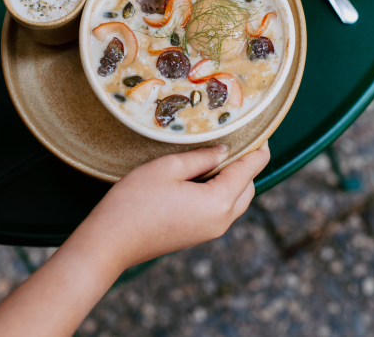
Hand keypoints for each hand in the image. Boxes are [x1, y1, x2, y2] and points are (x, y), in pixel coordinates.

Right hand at [80, 141, 269, 270]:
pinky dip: (221, 191)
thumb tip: (224, 152)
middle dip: (246, 165)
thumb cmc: (135, 200)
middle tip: (236, 139)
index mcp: (218, 202)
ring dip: (233, 179)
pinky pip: (221, 210)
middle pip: (247, 188)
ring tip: (217, 153)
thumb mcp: (168, 168)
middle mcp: (221, 221)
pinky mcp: (198, 235)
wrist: (111, 242)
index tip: (262, 132)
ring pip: (235, 201)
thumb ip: (201, 157)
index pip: (249, 171)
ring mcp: (210, 231)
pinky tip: (202, 175)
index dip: (258, 150)